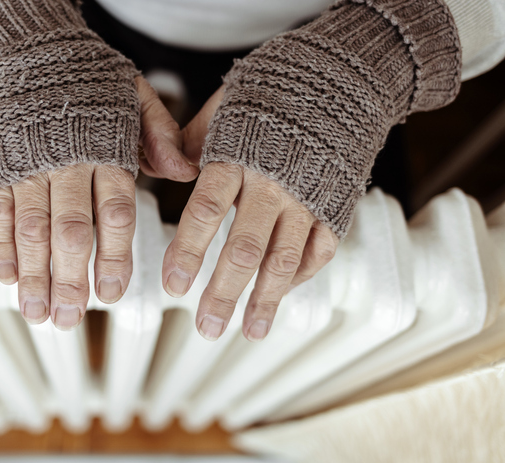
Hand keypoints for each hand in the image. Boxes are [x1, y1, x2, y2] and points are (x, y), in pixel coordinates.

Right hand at [0, 77, 195, 329]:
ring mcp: (27, 167)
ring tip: (37, 312)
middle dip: (70, 279)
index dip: (113, 257)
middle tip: (70, 319)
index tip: (112, 294)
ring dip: (33, 275)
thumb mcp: (134, 98)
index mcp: (106, 151)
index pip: (114, 214)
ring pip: (30, 229)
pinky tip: (5, 278)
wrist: (29, 50)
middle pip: (70, 231)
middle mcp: (66, 163)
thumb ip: (159, 136)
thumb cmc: (89, 82)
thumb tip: (187, 172)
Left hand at [163, 87, 338, 341]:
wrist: (348, 76)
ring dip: (265, 300)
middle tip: (206, 327)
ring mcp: (309, 198)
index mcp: (238, 157)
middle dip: (223, 293)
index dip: (188, 251)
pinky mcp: (337, 205)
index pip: (205, 211)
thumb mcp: (228, 104)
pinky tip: (281, 298)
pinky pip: (320, 250)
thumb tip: (167, 168)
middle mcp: (273, 184)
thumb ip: (195, 139)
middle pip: (244, 249)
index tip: (173, 285)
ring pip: (285, 260)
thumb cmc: (278, 89)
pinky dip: (301, 276)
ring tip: (250, 332)